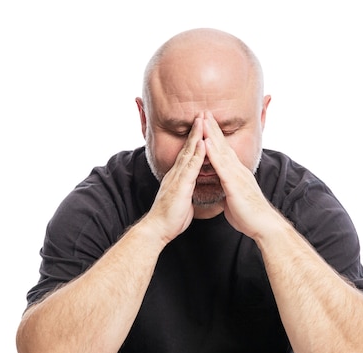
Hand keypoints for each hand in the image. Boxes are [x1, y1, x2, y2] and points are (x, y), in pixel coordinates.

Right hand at [144, 117, 205, 242]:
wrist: (158, 229)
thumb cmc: (170, 218)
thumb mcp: (181, 200)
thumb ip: (186, 191)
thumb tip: (191, 189)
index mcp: (178, 177)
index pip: (188, 154)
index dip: (195, 139)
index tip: (202, 126)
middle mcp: (176, 173)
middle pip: (188, 147)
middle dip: (196, 130)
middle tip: (203, 114)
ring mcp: (178, 178)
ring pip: (189, 153)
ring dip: (196, 136)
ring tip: (203, 121)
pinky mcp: (181, 185)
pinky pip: (191, 167)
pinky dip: (197, 154)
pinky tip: (203, 143)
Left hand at [203, 112, 274, 238]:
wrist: (262, 224)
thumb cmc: (248, 215)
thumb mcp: (236, 198)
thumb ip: (229, 189)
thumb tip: (225, 188)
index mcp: (236, 173)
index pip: (224, 151)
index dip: (215, 136)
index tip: (207, 124)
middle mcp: (237, 170)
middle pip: (223, 144)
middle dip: (213, 128)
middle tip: (204, 112)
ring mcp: (236, 175)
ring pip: (222, 150)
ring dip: (212, 134)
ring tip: (203, 119)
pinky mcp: (233, 183)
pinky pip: (221, 165)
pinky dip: (213, 153)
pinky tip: (206, 142)